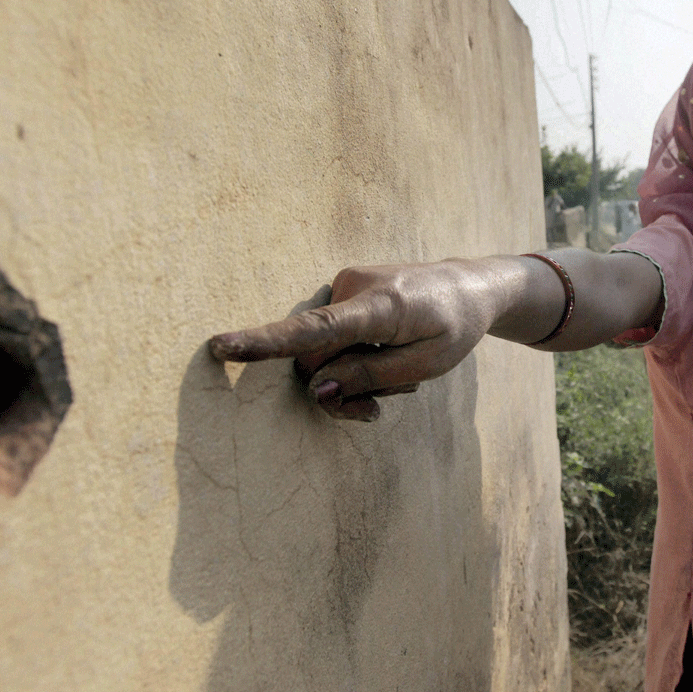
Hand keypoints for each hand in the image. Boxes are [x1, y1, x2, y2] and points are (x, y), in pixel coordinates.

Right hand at [208, 260, 498, 420]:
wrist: (469, 285)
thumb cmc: (454, 328)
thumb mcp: (426, 365)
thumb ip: (370, 377)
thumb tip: (318, 389)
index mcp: (382, 307)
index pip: (315, 329)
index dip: (267, 343)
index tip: (223, 346)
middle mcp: (354, 286)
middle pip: (316, 358)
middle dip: (338, 389)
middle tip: (374, 409)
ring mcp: (346, 282)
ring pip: (323, 350)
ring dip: (352, 372)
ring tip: (395, 373)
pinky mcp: (343, 287)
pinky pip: (330, 335)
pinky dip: (352, 354)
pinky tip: (383, 354)